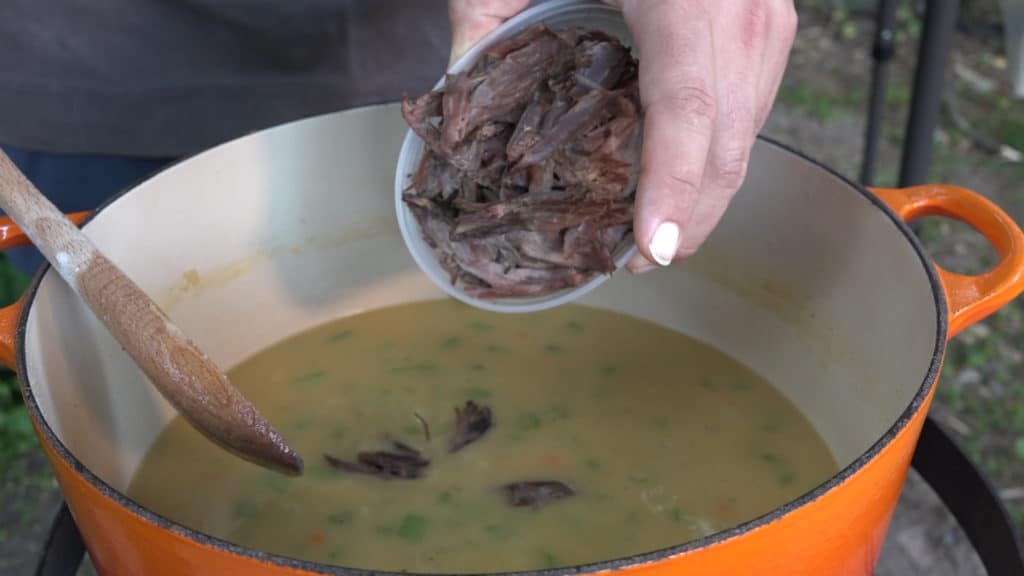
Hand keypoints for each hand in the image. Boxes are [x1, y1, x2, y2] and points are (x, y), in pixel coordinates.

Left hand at [447, 0, 797, 271]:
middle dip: (692, 213)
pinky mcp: (769, 19)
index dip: (672, 185)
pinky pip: (753, 103)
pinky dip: (718, 149)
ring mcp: (766, 10)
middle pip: (729, 135)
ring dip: (708, 190)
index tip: (650, 248)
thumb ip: (480, 23)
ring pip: (750, 127)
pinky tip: (681, 174)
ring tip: (656, 229)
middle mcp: (738, 2)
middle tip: (643, 259)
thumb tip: (455, 112)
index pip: (686, 102)